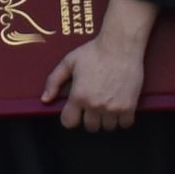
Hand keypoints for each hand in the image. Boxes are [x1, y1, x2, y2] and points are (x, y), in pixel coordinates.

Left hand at [56, 10, 150, 131]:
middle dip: (90, 118)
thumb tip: (45, 99)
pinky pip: (124, 124)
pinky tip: (119, 107)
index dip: (70, 117)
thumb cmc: (94, 52)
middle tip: (94, 105)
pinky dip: (122, 119)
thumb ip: (54, 81)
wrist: (121, 46)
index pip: (69, 122)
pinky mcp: (129, 106)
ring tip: (107, 105)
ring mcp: (113, 107)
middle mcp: (95, 105)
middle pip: (90, 127)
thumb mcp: (69, 62)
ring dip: (106, 119)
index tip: (75, 111)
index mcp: (79, 95)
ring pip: (107, 127)